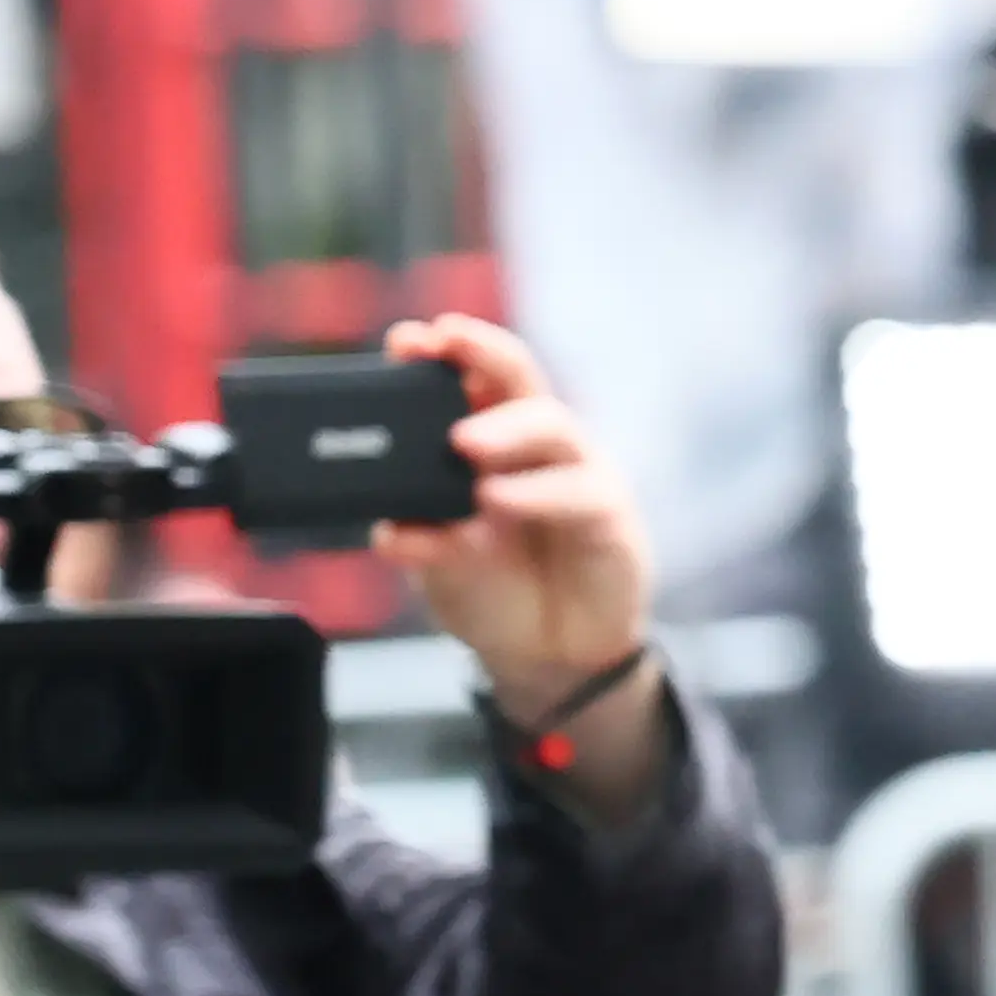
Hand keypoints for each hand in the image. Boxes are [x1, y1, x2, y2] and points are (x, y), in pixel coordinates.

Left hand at [375, 315, 670, 819]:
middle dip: (481, 353)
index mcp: (491, 442)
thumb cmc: (494, 588)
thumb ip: (420, 539)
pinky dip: (534, 495)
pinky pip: (576, 494)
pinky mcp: (609, 515)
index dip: (445, 353)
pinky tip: (496, 499)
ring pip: (551, 427)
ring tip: (460, 442)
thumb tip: (385, 530)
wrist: (546, 654)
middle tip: (441, 345)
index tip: (406, 340)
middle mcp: (537, 447)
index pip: (471, 381)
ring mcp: (577, 473)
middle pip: (518, 378)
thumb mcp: (441, 564)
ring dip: (504, 428)